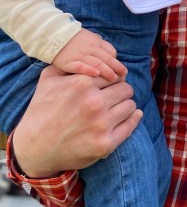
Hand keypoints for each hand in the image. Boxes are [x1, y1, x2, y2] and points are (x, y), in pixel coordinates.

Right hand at [11, 66, 141, 177]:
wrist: (34, 149)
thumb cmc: (41, 112)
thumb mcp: (48, 80)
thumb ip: (70, 64)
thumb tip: (92, 57)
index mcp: (82, 84)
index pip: (113, 74)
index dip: (112, 79)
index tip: (110, 84)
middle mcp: (93, 103)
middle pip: (125, 88)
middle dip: (120, 91)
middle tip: (114, 96)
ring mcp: (101, 124)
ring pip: (130, 105)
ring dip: (125, 105)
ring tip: (116, 107)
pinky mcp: (106, 144)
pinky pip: (131, 125)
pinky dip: (133, 119)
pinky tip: (131, 115)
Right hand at [53, 27, 125, 80]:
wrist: (53, 34)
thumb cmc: (75, 39)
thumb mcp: (92, 38)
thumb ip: (103, 46)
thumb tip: (114, 56)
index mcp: (96, 43)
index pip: (110, 54)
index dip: (117, 63)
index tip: (123, 72)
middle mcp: (89, 49)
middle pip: (105, 59)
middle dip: (115, 68)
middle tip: (122, 77)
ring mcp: (78, 55)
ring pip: (95, 62)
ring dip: (106, 70)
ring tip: (113, 78)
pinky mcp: (67, 62)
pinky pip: (79, 66)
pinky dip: (88, 69)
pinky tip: (95, 74)